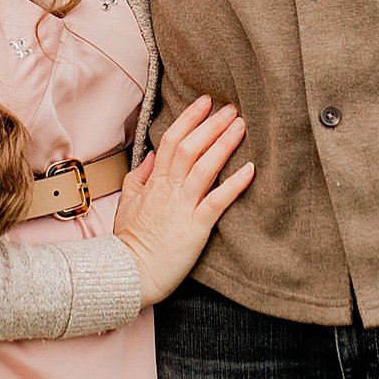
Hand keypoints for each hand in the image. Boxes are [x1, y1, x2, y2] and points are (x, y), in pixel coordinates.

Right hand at [112, 97, 255, 306]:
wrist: (129, 275)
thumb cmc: (129, 242)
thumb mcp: (127, 203)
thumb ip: (139, 177)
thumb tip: (151, 155)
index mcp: (154, 182)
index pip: (171, 140)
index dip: (189, 118)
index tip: (205, 102)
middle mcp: (169, 189)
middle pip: (190, 147)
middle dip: (211, 125)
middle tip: (230, 108)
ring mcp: (182, 207)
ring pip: (203, 167)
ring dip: (223, 144)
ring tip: (240, 126)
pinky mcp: (195, 228)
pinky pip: (217, 202)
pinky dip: (234, 184)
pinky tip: (250, 169)